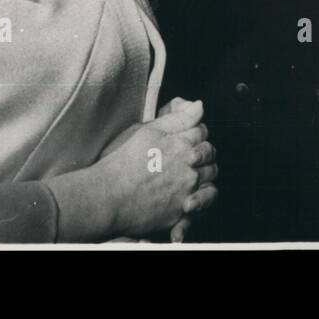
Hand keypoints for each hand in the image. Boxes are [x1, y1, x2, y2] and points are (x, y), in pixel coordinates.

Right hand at [97, 99, 217, 237]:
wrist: (107, 196)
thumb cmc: (124, 162)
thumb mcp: (149, 131)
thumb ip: (177, 118)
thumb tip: (199, 105)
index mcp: (182, 145)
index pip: (202, 132)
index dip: (195, 132)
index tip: (186, 136)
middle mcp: (189, 168)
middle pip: (209, 156)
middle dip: (203, 153)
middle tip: (189, 156)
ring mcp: (186, 192)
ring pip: (210, 181)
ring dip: (204, 177)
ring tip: (189, 177)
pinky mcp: (179, 214)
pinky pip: (199, 209)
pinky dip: (197, 206)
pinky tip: (188, 204)